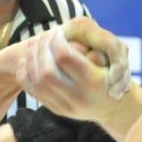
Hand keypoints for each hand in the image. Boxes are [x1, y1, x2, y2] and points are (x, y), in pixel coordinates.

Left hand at [16, 19, 130, 121]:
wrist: (116, 108)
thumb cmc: (113, 75)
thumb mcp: (113, 60)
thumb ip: (91, 47)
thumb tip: (67, 35)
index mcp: (93, 80)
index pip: (64, 56)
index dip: (56, 40)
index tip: (56, 31)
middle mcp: (79, 96)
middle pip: (47, 71)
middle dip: (40, 50)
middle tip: (41, 37)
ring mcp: (67, 106)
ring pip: (38, 82)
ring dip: (31, 61)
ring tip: (33, 46)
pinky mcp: (58, 110)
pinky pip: (34, 93)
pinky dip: (25, 75)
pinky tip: (26, 62)